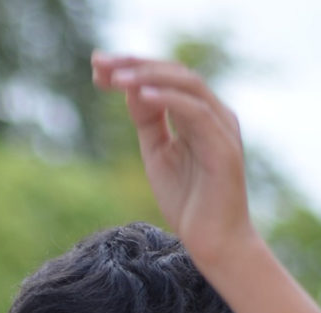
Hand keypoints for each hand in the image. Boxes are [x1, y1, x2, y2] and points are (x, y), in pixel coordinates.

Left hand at [91, 53, 255, 268]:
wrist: (214, 243)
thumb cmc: (189, 201)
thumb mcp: (158, 154)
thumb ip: (149, 121)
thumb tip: (130, 89)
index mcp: (199, 114)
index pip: (166, 77)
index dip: (132, 67)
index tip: (97, 66)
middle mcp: (215, 114)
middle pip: (175, 73)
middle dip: (135, 64)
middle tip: (99, 62)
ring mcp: (222, 129)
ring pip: (187, 85)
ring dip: (148, 76)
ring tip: (115, 77)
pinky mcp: (223, 148)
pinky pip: (197, 113)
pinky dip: (169, 99)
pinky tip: (142, 94)